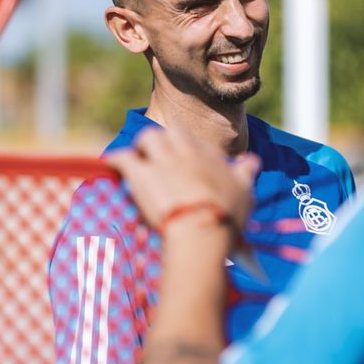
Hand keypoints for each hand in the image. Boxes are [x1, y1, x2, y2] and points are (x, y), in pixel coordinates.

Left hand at [104, 128, 260, 232]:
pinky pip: (123, 157)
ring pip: (149, 137)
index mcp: (211, 157)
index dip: (193, 153)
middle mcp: (187, 153)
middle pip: (174, 133)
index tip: (190, 165)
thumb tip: (252, 161)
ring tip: (139, 156)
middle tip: (161, 155)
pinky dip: (116, 159)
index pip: (200, 145)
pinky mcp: (141, 175)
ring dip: (142, 146)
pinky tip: (112, 164)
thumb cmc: (226, 217)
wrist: (202, 231)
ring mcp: (163, 162)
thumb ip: (246, 174)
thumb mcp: (245, 193)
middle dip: (167, 141)